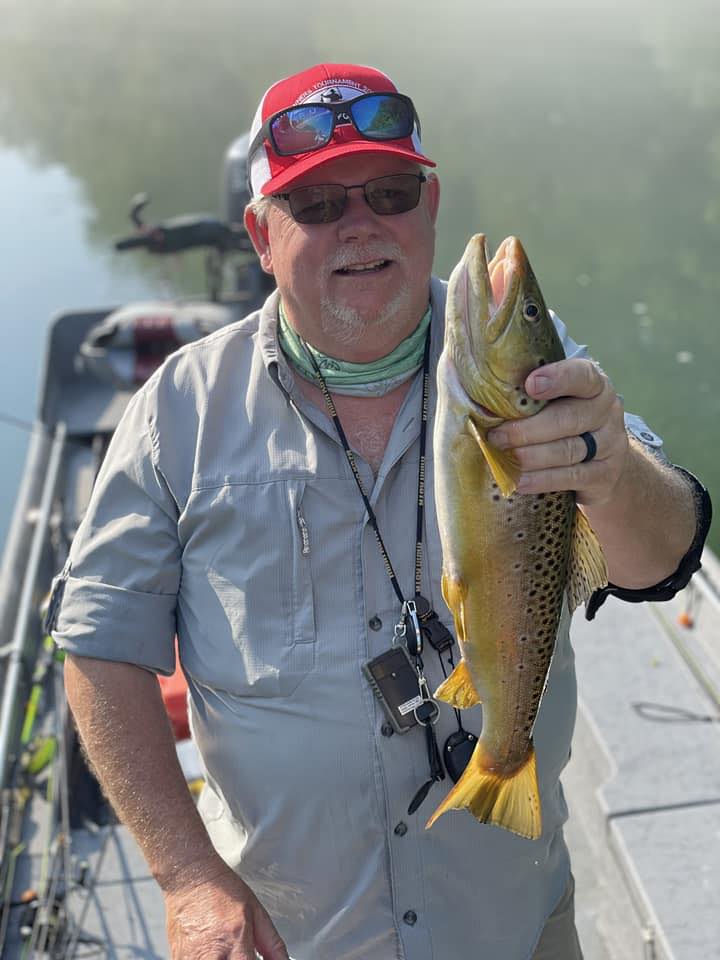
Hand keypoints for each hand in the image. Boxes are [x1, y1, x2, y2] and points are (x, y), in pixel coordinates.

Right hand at [164, 861, 288, 959]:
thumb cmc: (222, 890)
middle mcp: (212, 953)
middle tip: (243, 955)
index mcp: (235, 940)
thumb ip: (272, 944)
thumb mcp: (256, 912)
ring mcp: (191, 959)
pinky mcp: (179, 959)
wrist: (191, 877)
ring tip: (228, 951)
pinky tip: (214, 951)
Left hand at [486, 357, 629, 506]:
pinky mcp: (605, 475)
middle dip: (527, 429)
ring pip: (568, 450)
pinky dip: (542, 480)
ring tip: (503, 459)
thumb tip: (454, 362)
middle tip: (496, 436)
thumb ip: (515, 384)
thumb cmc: (559, 423)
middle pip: (568, 418)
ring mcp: (609, 444)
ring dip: (530, 456)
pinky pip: (572, 477)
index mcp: (592, 384)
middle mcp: (606, 411)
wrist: (601, 466)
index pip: (582, 375)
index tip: (529, 385)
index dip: (557, 378)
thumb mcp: (548, 401)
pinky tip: (519, 481)